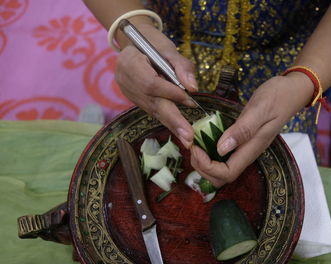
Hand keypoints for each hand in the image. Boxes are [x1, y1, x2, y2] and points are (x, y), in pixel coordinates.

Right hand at [115, 23, 197, 147]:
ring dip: (172, 125)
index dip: (171, 93)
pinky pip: (152, 110)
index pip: (151, 84)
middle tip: (188, 137)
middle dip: (172, 120)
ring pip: (152, 110)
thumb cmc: (153, 43)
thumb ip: (182, 67)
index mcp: (130, 62)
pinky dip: (167, 119)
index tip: (190, 100)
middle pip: (151, 103)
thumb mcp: (169, 48)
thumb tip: (193, 88)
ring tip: (187, 139)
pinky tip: (179, 130)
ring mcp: (128, 92)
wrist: (133, 43)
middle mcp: (125, 80)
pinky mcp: (134, 99)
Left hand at [190, 73, 313, 186]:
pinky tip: (203, 138)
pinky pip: (223, 156)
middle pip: (222, 177)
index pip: (227, 173)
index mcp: (252, 148)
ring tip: (195, 143)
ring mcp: (245, 148)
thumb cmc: (278, 96)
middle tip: (192, 146)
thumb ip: (243, 129)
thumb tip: (220, 149)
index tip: (195, 148)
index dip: (208, 167)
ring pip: (221, 169)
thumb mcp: (259, 109)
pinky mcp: (242, 141)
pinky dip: (209, 152)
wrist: (292, 90)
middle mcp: (248, 152)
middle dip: (203, 168)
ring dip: (204, 162)